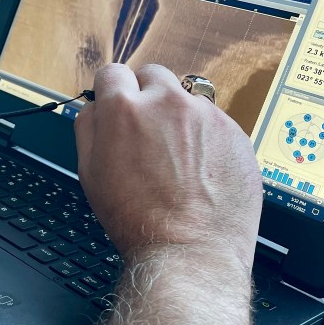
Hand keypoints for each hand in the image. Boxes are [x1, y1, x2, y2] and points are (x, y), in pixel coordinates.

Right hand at [74, 63, 262, 270]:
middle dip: (146, 94)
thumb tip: (94, 106)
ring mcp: (206, 115)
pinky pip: (215, 121)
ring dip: (178, 115)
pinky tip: (199, 169)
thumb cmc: (137, 219)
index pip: (113, 73)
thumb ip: (88, 127)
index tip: (117, 104)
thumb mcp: (90, 172)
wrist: (188, 251)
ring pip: (186, 98)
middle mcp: (167, 102)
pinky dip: (206, 136)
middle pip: (152, 75)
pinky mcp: (235, 132)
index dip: (112, 91)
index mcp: (125, 109)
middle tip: (146, 129)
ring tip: (176, 156)